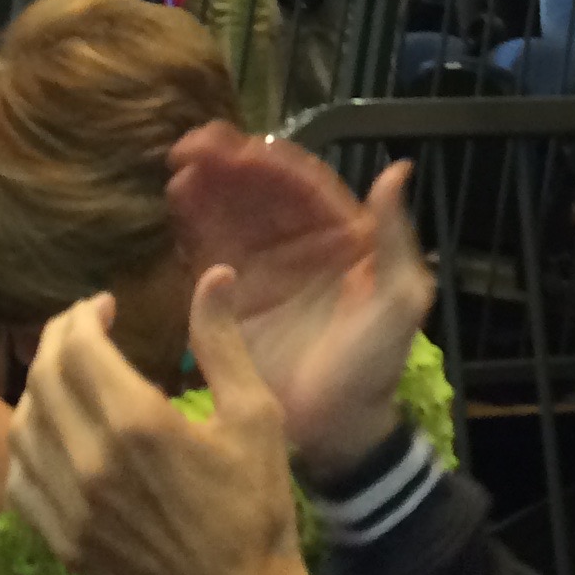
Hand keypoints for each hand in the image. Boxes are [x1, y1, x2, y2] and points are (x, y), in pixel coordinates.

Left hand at [6, 273, 327, 574]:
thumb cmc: (255, 505)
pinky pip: (21, 479)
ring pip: (23, 426)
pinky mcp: (63, 541)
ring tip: (67, 373)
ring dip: (39, 387)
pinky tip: (51, 432)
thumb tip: (214, 274)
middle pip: (45, 379)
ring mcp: (70, 507)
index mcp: (139, 425)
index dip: (83, 315)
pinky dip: (26, 443)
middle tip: (83, 327)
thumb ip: (223, 343)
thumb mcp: (255, 416)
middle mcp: (92, 462)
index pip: (79, 349)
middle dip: (59, 339)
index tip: (104, 304)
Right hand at [167, 125, 435, 475]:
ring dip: (205, 185)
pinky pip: (208, 249)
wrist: (337, 430)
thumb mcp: (399, 299)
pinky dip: (192, 224)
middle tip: (191, 147)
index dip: (268, 159)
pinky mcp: (232, 297)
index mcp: (341, 233)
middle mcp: (298, 241)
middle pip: (257, 189)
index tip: (235, 144)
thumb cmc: (375, 363)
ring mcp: (262, 267)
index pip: (301, 182)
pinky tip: (175, 202)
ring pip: (229, 211)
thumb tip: (397, 168)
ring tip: (178, 169)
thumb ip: (395, 236)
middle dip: (226, 162)